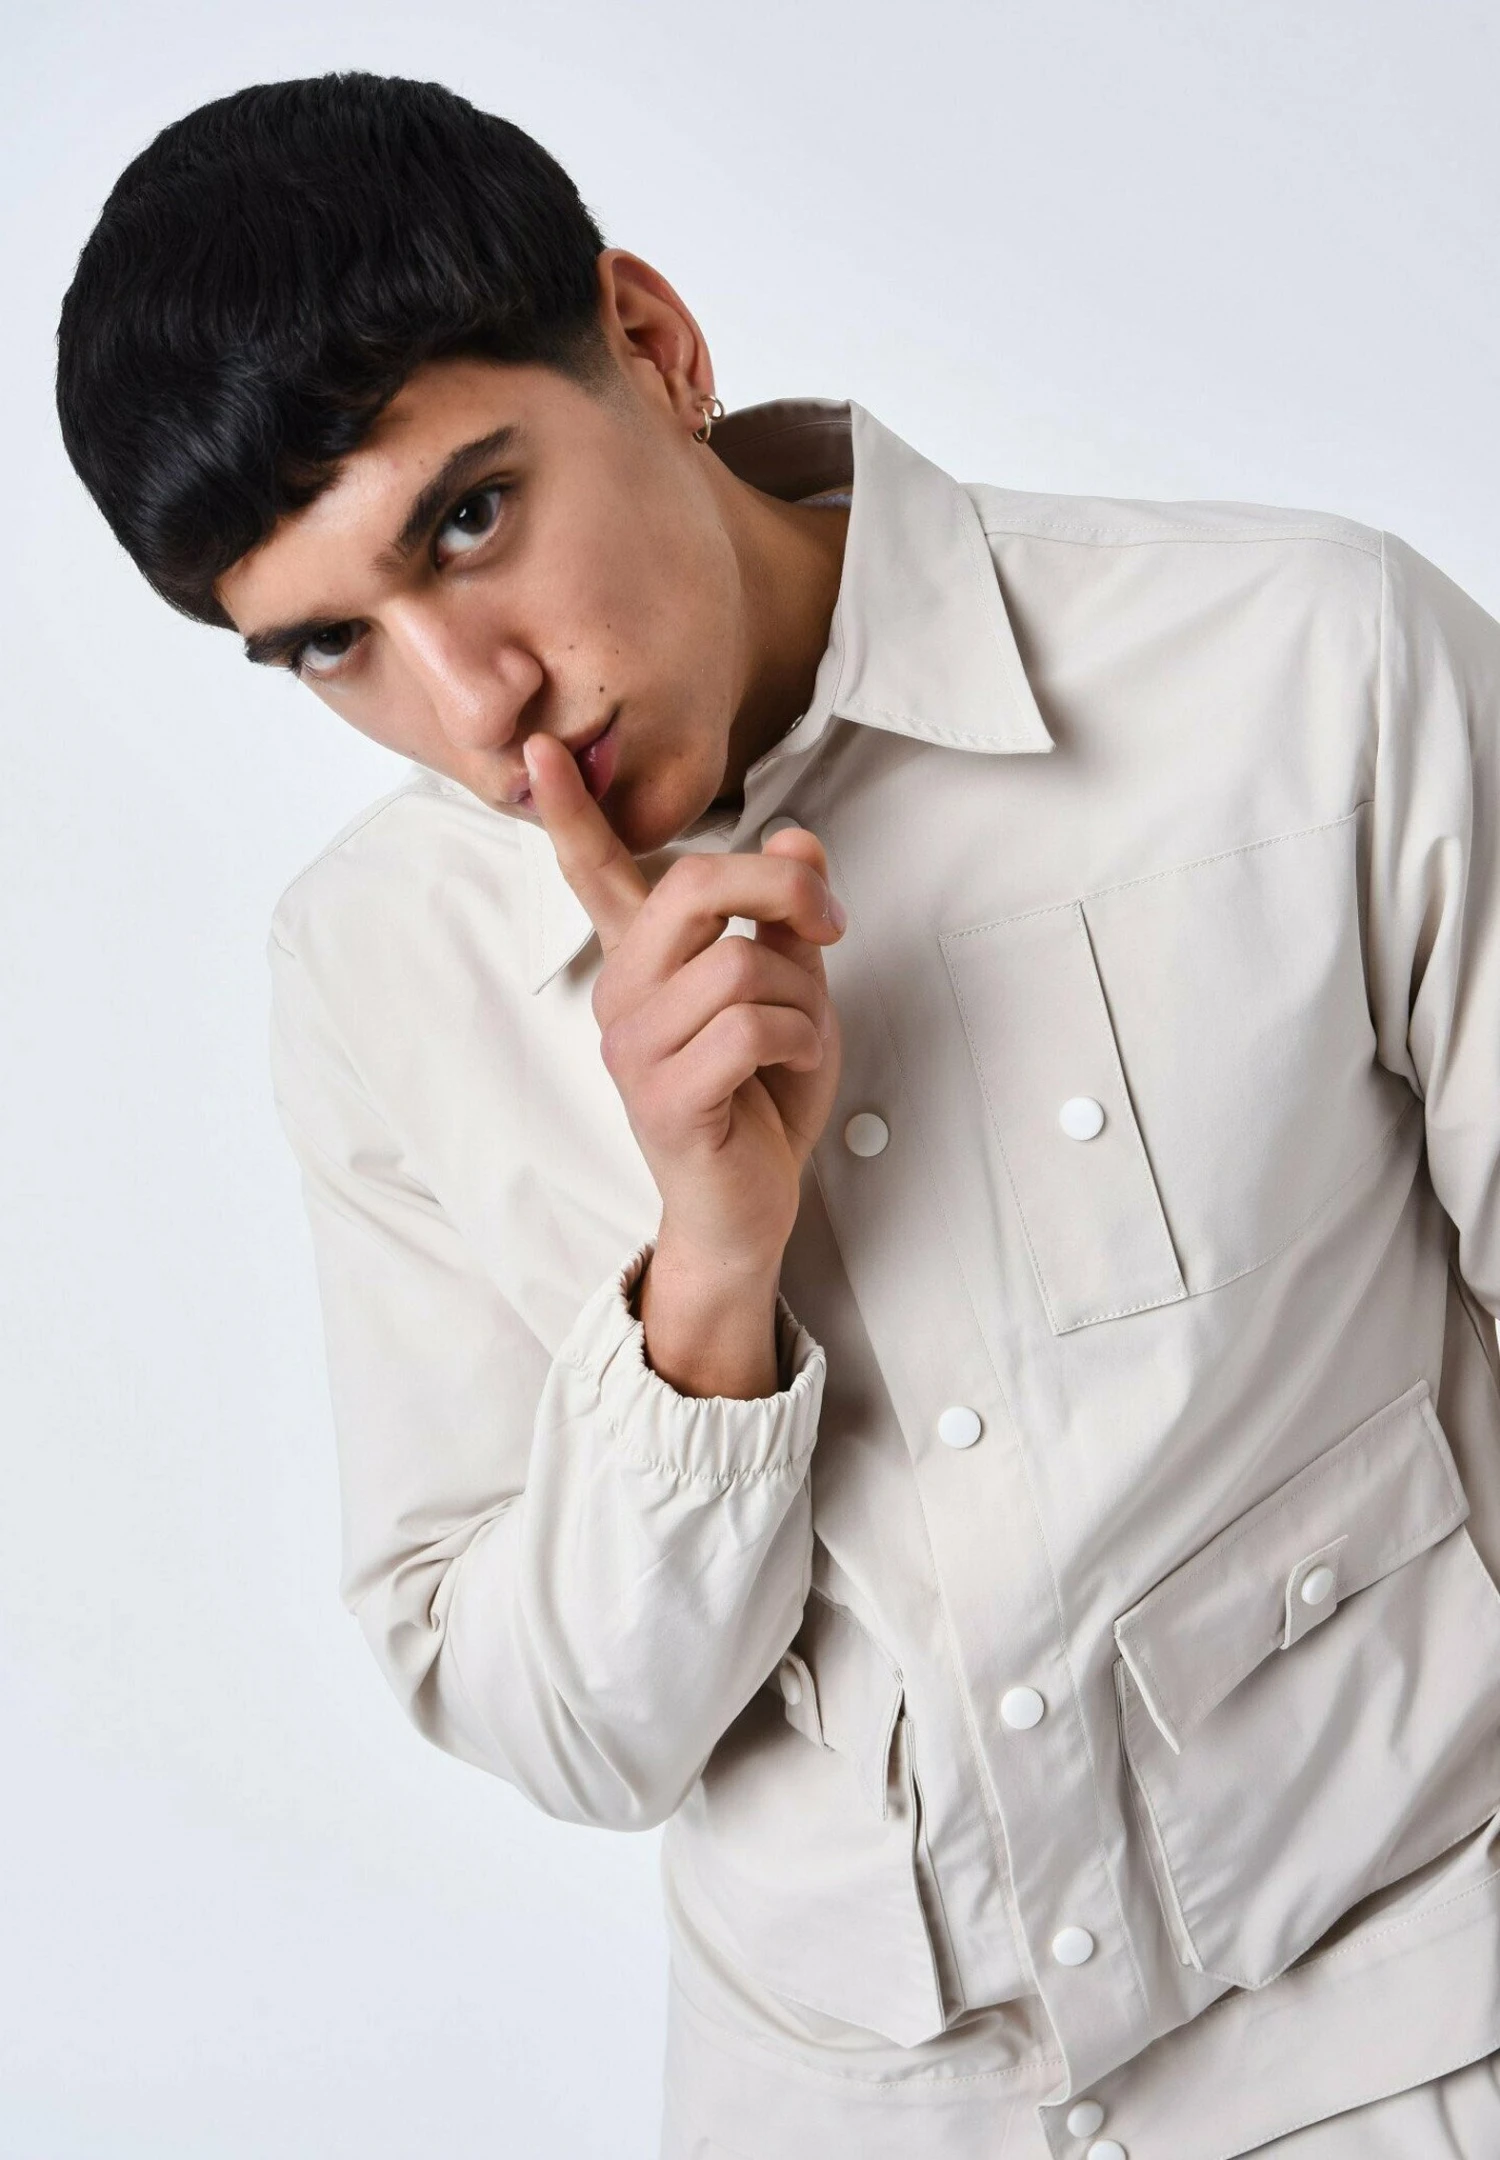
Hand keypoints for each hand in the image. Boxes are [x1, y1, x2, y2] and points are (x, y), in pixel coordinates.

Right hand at [522, 732, 844, 1277]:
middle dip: (785, 892)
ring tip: (801, 1039)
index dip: (573, 810)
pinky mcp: (664, 1096)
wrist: (747, 1210)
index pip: (596, 874)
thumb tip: (796, 838)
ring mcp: (634, 1046)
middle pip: (699, 886)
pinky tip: (792, 1066)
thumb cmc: (760, 1103)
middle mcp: (624, 995)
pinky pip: (751, 1027)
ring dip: (804, 1000)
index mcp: (644, 962)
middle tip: (831, 926)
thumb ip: (787, 921)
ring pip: (742, 965)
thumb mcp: (790, 995)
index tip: (542, 745)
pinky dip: (800, 1039)